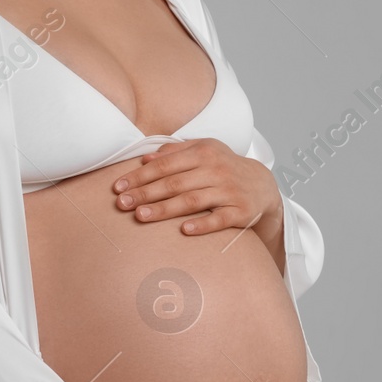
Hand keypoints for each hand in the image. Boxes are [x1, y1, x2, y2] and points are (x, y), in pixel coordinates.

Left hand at [112, 138, 281, 237]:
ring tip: (140, 216)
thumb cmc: (224, 168)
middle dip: (146, 193)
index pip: (166, 164)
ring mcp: (229, 191)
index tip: (118, 187)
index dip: (140, 176)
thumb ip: (175, 152)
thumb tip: (144, 158)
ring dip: (165, 209)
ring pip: (193, 201)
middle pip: (175, 183)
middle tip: (122, 204)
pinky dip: (203, 225)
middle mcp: (217, 170)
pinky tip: (184, 230)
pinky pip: (219, 219)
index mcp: (204, 152)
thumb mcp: (204, 151)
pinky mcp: (241, 212)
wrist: (262, 185)